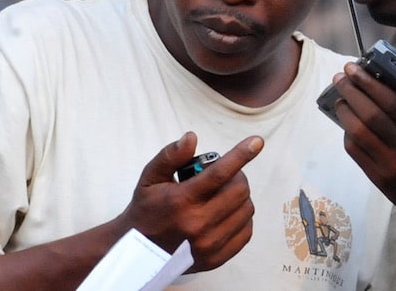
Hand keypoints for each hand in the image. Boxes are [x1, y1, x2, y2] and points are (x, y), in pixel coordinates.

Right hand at [121, 132, 262, 271]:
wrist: (139, 252)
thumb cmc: (147, 209)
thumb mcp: (151, 177)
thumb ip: (171, 155)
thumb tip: (191, 137)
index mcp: (181, 201)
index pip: (219, 174)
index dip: (241, 154)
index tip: (257, 141)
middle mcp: (197, 225)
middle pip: (239, 191)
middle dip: (237, 176)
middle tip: (225, 175)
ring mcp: (208, 245)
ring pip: (246, 210)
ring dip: (240, 196)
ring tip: (223, 194)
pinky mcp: (216, 259)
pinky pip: (246, 232)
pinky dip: (242, 217)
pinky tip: (227, 212)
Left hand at [332, 60, 395, 227]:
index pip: (390, 102)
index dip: (370, 83)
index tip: (355, 68)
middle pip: (369, 114)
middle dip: (351, 91)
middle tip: (341, 76)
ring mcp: (388, 165)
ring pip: (357, 132)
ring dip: (345, 111)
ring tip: (340, 96)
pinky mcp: (377, 178)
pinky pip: (355, 151)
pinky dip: (347, 133)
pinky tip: (347, 122)